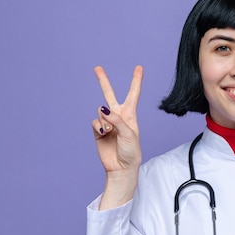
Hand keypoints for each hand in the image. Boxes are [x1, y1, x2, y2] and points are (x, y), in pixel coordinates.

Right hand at [92, 66, 143, 208]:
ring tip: (110, 133)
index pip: (133, 93)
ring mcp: (107, 123)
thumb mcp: (129, 134)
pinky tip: (103, 134)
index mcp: (130, 115)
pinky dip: (98, 126)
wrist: (121, 168)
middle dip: (103, 81)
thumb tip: (102, 109)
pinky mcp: (98, 132)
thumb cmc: (131, 152)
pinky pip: (94, 122)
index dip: (136, 80)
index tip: (139, 67)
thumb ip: (116, 120)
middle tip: (97, 68)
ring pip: (100, 111)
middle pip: (109, 94)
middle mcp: (118, 116)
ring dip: (104, 121)